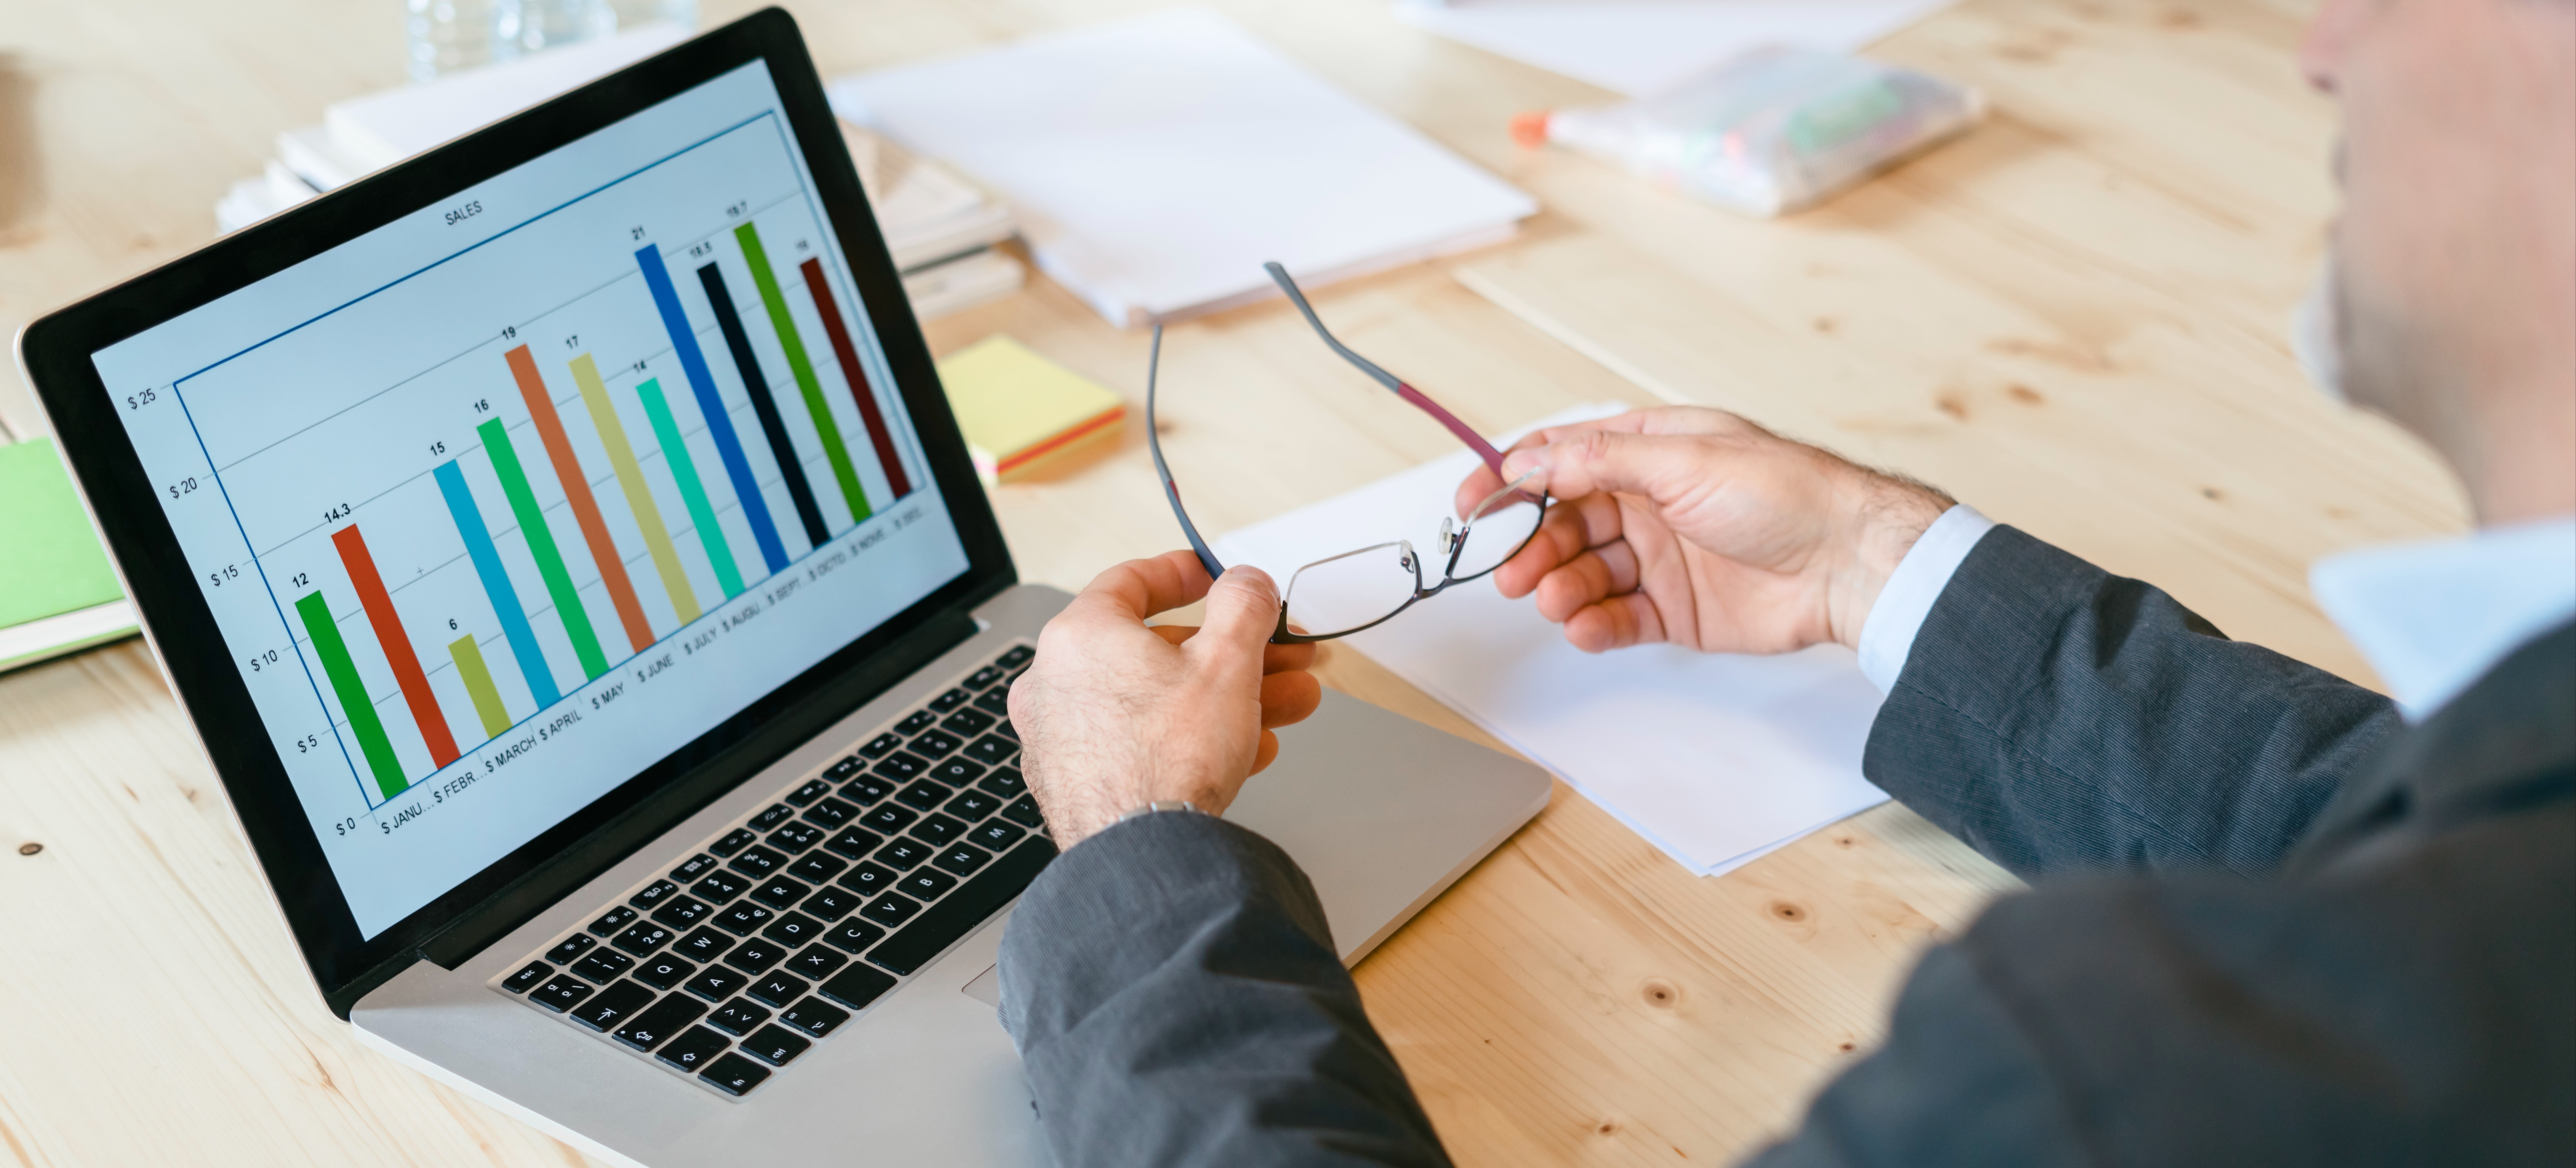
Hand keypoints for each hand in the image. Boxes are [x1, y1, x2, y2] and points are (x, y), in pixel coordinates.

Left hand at [1007, 551, 1323, 847]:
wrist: (1141, 857)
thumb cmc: (1167, 760)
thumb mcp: (1227, 661)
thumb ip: (1243, 606)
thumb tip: (1248, 583)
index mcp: (1080, 636)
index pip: (1130, 581)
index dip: (1183, 574)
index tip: (1215, 579)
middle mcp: (1056, 683)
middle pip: (1158, 650)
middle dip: (1233, 652)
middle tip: (1280, 654)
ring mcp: (1062, 738)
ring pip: (1157, 701)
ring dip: (1228, 697)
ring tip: (1288, 704)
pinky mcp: (1076, 783)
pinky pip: (1142, 744)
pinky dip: (1193, 739)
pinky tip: (1249, 748)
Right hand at [1454, 407, 1950, 654]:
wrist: (1848, 564)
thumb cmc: (1786, 495)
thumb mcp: (1686, 458)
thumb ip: (1602, 459)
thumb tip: (1532, 458)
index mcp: (1650, 451)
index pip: (1560, 460)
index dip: (1509, 481)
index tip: (1471, 507)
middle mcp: (1649, 503)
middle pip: (1564, 523)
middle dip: (1533, 547)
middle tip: (1513, 574)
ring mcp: (1660, 558)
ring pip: (1584, 573)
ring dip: (1559, 587)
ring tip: (1554, 601)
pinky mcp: (1675, 610)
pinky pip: (1617, 618)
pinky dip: (1593, 625)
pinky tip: (1583, 628)